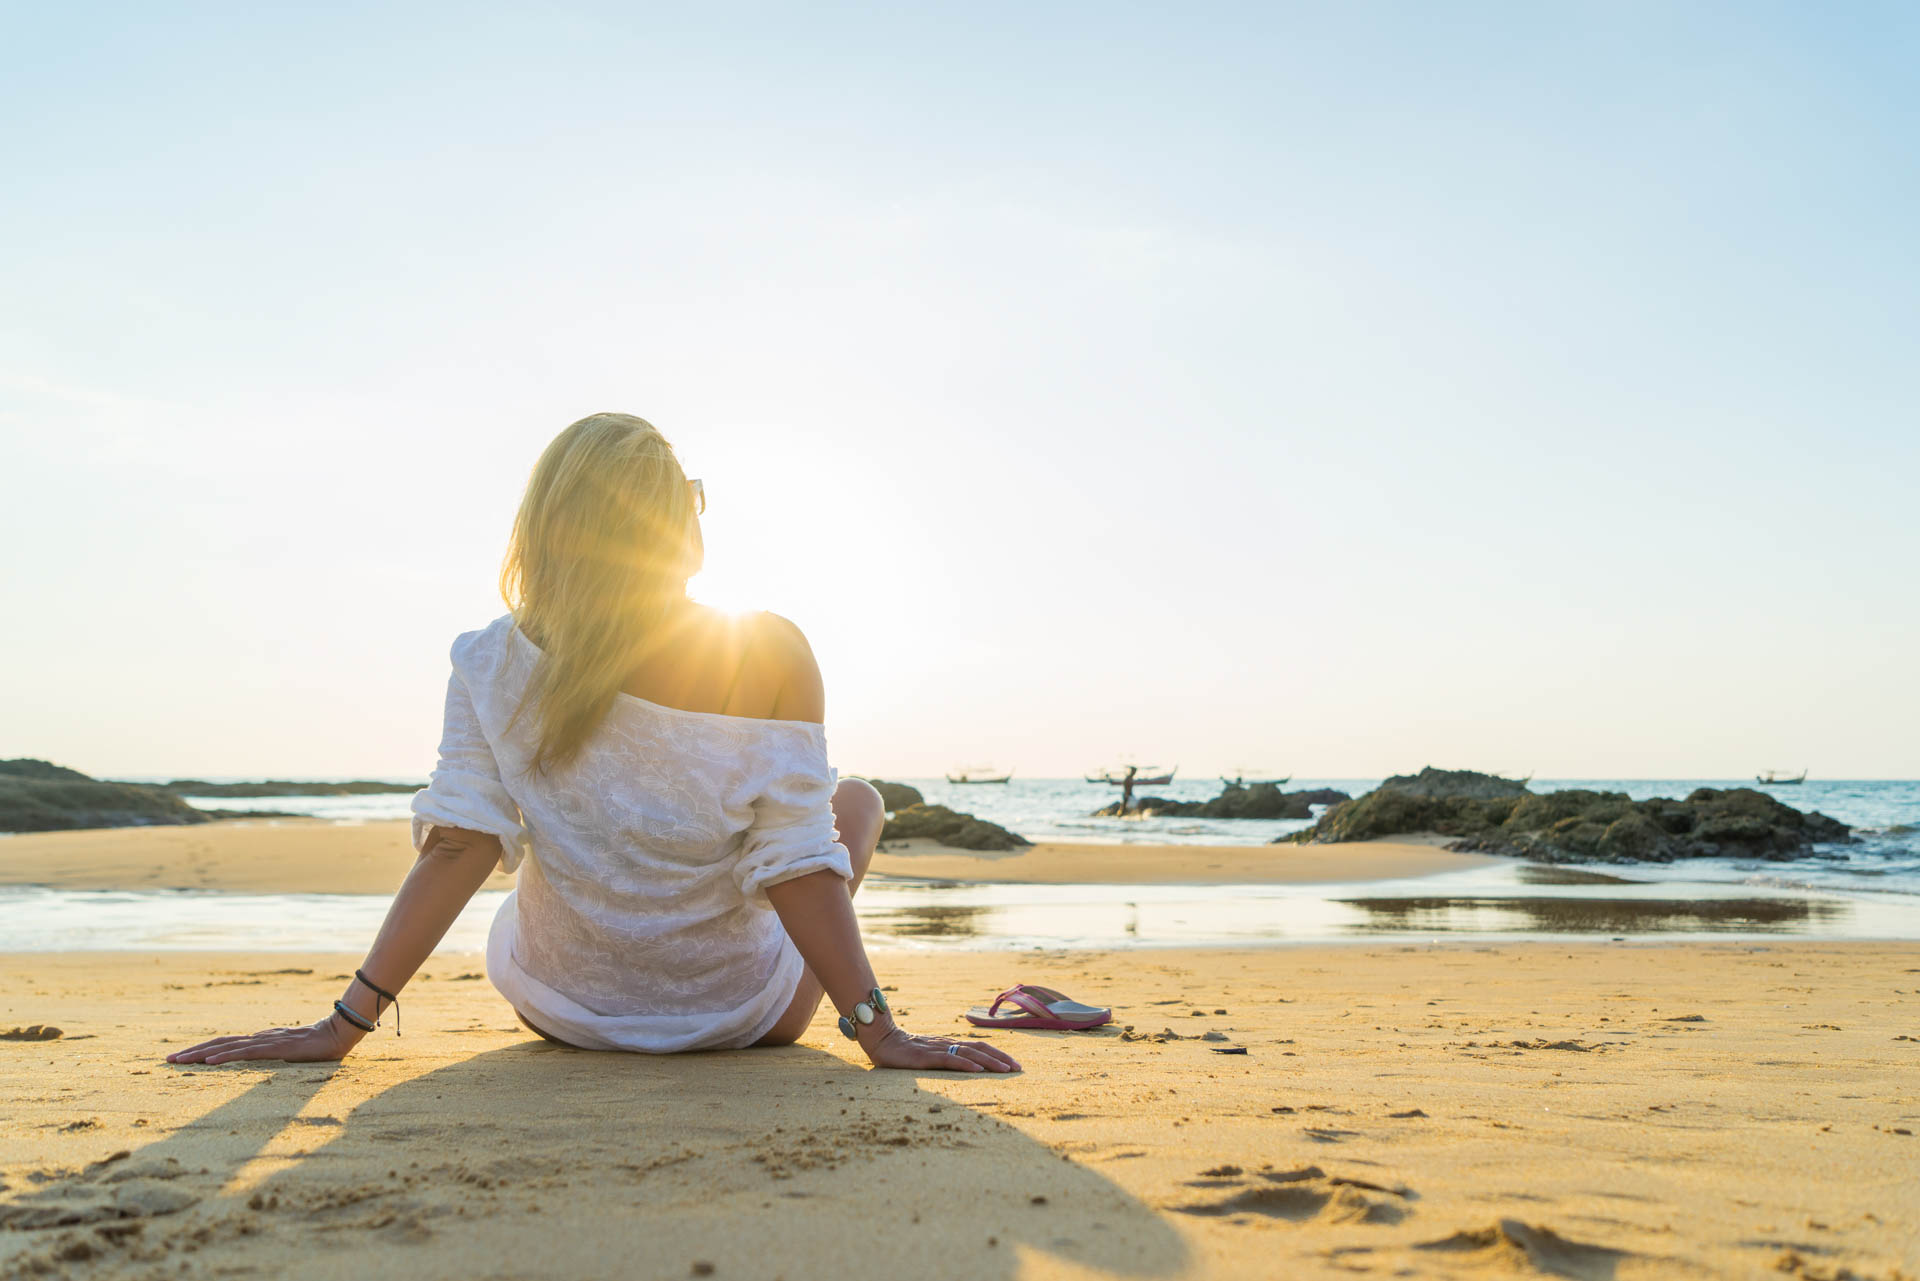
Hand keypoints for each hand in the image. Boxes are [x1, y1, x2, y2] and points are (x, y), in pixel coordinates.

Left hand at [166, 1015, 363, 1065]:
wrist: (337, 1034)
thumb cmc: (317, 1044)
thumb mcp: (288, 1050)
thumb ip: (272, 1050)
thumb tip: (255, 1053)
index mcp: (259, 1040)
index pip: (224, 1044)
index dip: (201, 1050)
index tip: (181, 1058)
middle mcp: (257, 1038)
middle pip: (218, 1044)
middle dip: (192, 1052)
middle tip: (167, 1060)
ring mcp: (264, 1042)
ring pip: (225, 1048)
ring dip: (200, 1055)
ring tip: (179, 1061)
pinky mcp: (273, 1049)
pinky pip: (244, 1054)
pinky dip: (224, 1057)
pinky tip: (208, 1062)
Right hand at [860, 1023, 1020, 1072]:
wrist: (881, 1039)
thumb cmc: (904, 1050)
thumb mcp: (929, 1054)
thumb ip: (944, 1058)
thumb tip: (963, 1066)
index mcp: (949, 1043)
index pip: (980, 1047)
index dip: (998, 1054)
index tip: (1014, 1064)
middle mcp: (947, 1043)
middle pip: (980, 1048)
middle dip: (1001, 1058)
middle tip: (1018, 1068)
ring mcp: (937, 1049)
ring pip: (969, 1053)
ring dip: (989, 1062)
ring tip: (1006, 1070)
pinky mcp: (925, 1057)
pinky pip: (949, 1060)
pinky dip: (965, 1064)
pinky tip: (977, 1069)